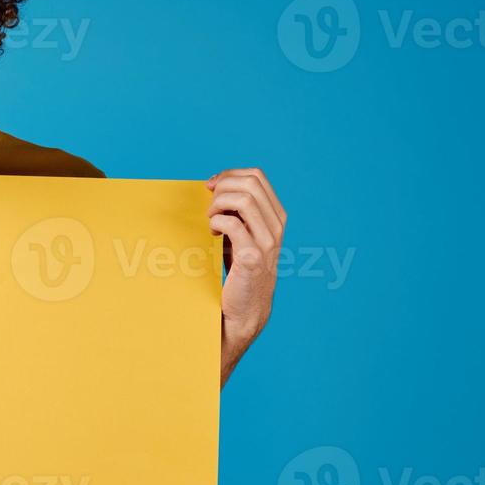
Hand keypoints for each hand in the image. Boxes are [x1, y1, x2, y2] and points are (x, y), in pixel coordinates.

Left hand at [206, 168, 285, 384]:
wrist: (245, 309)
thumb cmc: (239, 269)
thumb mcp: (243, 234)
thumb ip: (238, 211)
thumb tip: (215, 184)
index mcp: (276, 216)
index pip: (257, 177)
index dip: (229, 175)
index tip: (211, 185)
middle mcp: (276, 227)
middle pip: (250, 183)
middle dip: (222, 186)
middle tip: (208, 202)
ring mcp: (267, 242)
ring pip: (243, 200)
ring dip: (218, 204)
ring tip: (210, 218)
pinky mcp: (252, 258)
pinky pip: (232, 224)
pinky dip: (216, 222)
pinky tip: (212, 232)